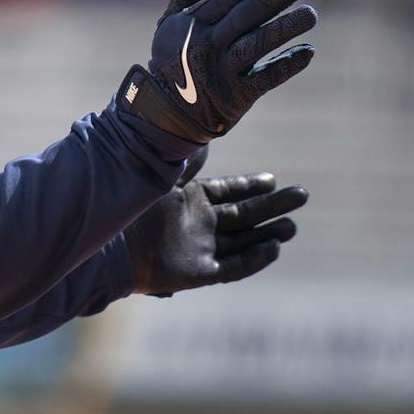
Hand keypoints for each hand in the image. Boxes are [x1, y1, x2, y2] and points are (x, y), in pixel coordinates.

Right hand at [115, 0, 317, 144]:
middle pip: (246, 16)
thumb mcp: (172, 21)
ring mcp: (220, 73)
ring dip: (286, 28)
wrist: (166, 112)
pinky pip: (265, 79)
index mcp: (192, 24)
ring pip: (257, 45)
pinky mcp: (236, 98)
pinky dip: (287, 65)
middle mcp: (205, 45)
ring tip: (311, 14)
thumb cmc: (175, 57)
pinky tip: (308, 52)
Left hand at [123, 173, 307, 296]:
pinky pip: (234, 266)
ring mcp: (202, 248)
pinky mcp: (200, 273)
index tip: (273, 179)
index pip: (229, 190)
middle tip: (301, 196)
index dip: (251, 185)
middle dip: (273, 206)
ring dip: (269, 233)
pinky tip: (274, 248)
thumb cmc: (132, 211)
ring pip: (244, 240)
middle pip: (245, 214)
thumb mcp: (162, 179)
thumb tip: (207, 140)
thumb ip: (186, 163)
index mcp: (191, 199)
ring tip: (293, 225)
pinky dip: (255, 259)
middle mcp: (200, 223)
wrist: (112, 249)